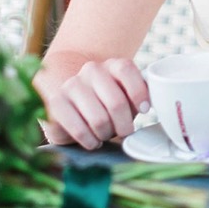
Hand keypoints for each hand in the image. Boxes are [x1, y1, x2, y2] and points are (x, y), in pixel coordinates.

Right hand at [34, 57, 149, 148]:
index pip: (127, 71)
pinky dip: (90, 141)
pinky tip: (92, 141)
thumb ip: (138, 99)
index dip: (139, 93)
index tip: (145, 110)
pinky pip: (80, 129)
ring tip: (104, 135)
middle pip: (116, 102)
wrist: (72, 106)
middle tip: (123, 132)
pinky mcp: (56, 103)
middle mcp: (91, 71)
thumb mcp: (126, 99)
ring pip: (99, 119)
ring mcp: (72, 85)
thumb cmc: (108, 106)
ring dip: (106, 134)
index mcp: (112, 66)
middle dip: (124, 125)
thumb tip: (151, 107)